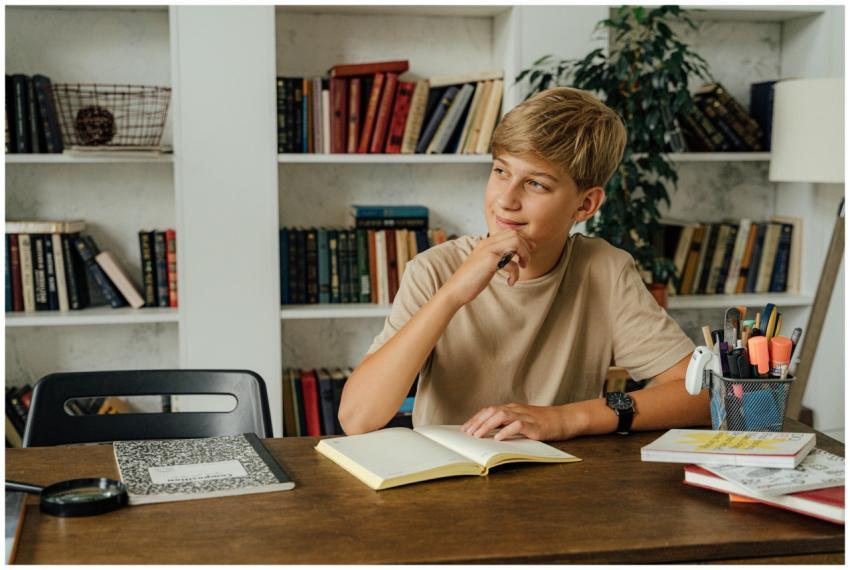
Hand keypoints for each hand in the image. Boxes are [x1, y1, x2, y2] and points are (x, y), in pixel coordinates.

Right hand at [440, 230, 535, 306]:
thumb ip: (497, 255)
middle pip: (515, 234)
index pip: (511, 232)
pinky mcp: (490, 261)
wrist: (456, 289)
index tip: (529, 252)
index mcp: (486, 242)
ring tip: (521, 268)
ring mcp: (488, 250)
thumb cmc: (472, 279)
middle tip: (525, 262)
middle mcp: (487, 243)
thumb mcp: (485, 263)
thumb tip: (515, 254)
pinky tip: (510, 282)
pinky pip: (512, 263)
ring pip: (516, 243)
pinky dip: (515, 274)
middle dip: (526, 247)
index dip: (524, 241)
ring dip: (524, 256)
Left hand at [460, 402, 586, 441]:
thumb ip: (508, 425)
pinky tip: (498, 438)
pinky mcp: (534, 425)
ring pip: (502, 415)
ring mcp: (525, 416)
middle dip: (478, 422)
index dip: (476, 418)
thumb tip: (489, 434)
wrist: (564, 419)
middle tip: (467, 433)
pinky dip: (506, 431)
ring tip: (478, 435)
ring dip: (487, 425)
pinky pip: (518, 425)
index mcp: (512, 408)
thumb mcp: (522, 422)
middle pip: (492, 411)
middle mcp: (516, 409)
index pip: (489, 410)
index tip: (465, 428)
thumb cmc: (542, 423)